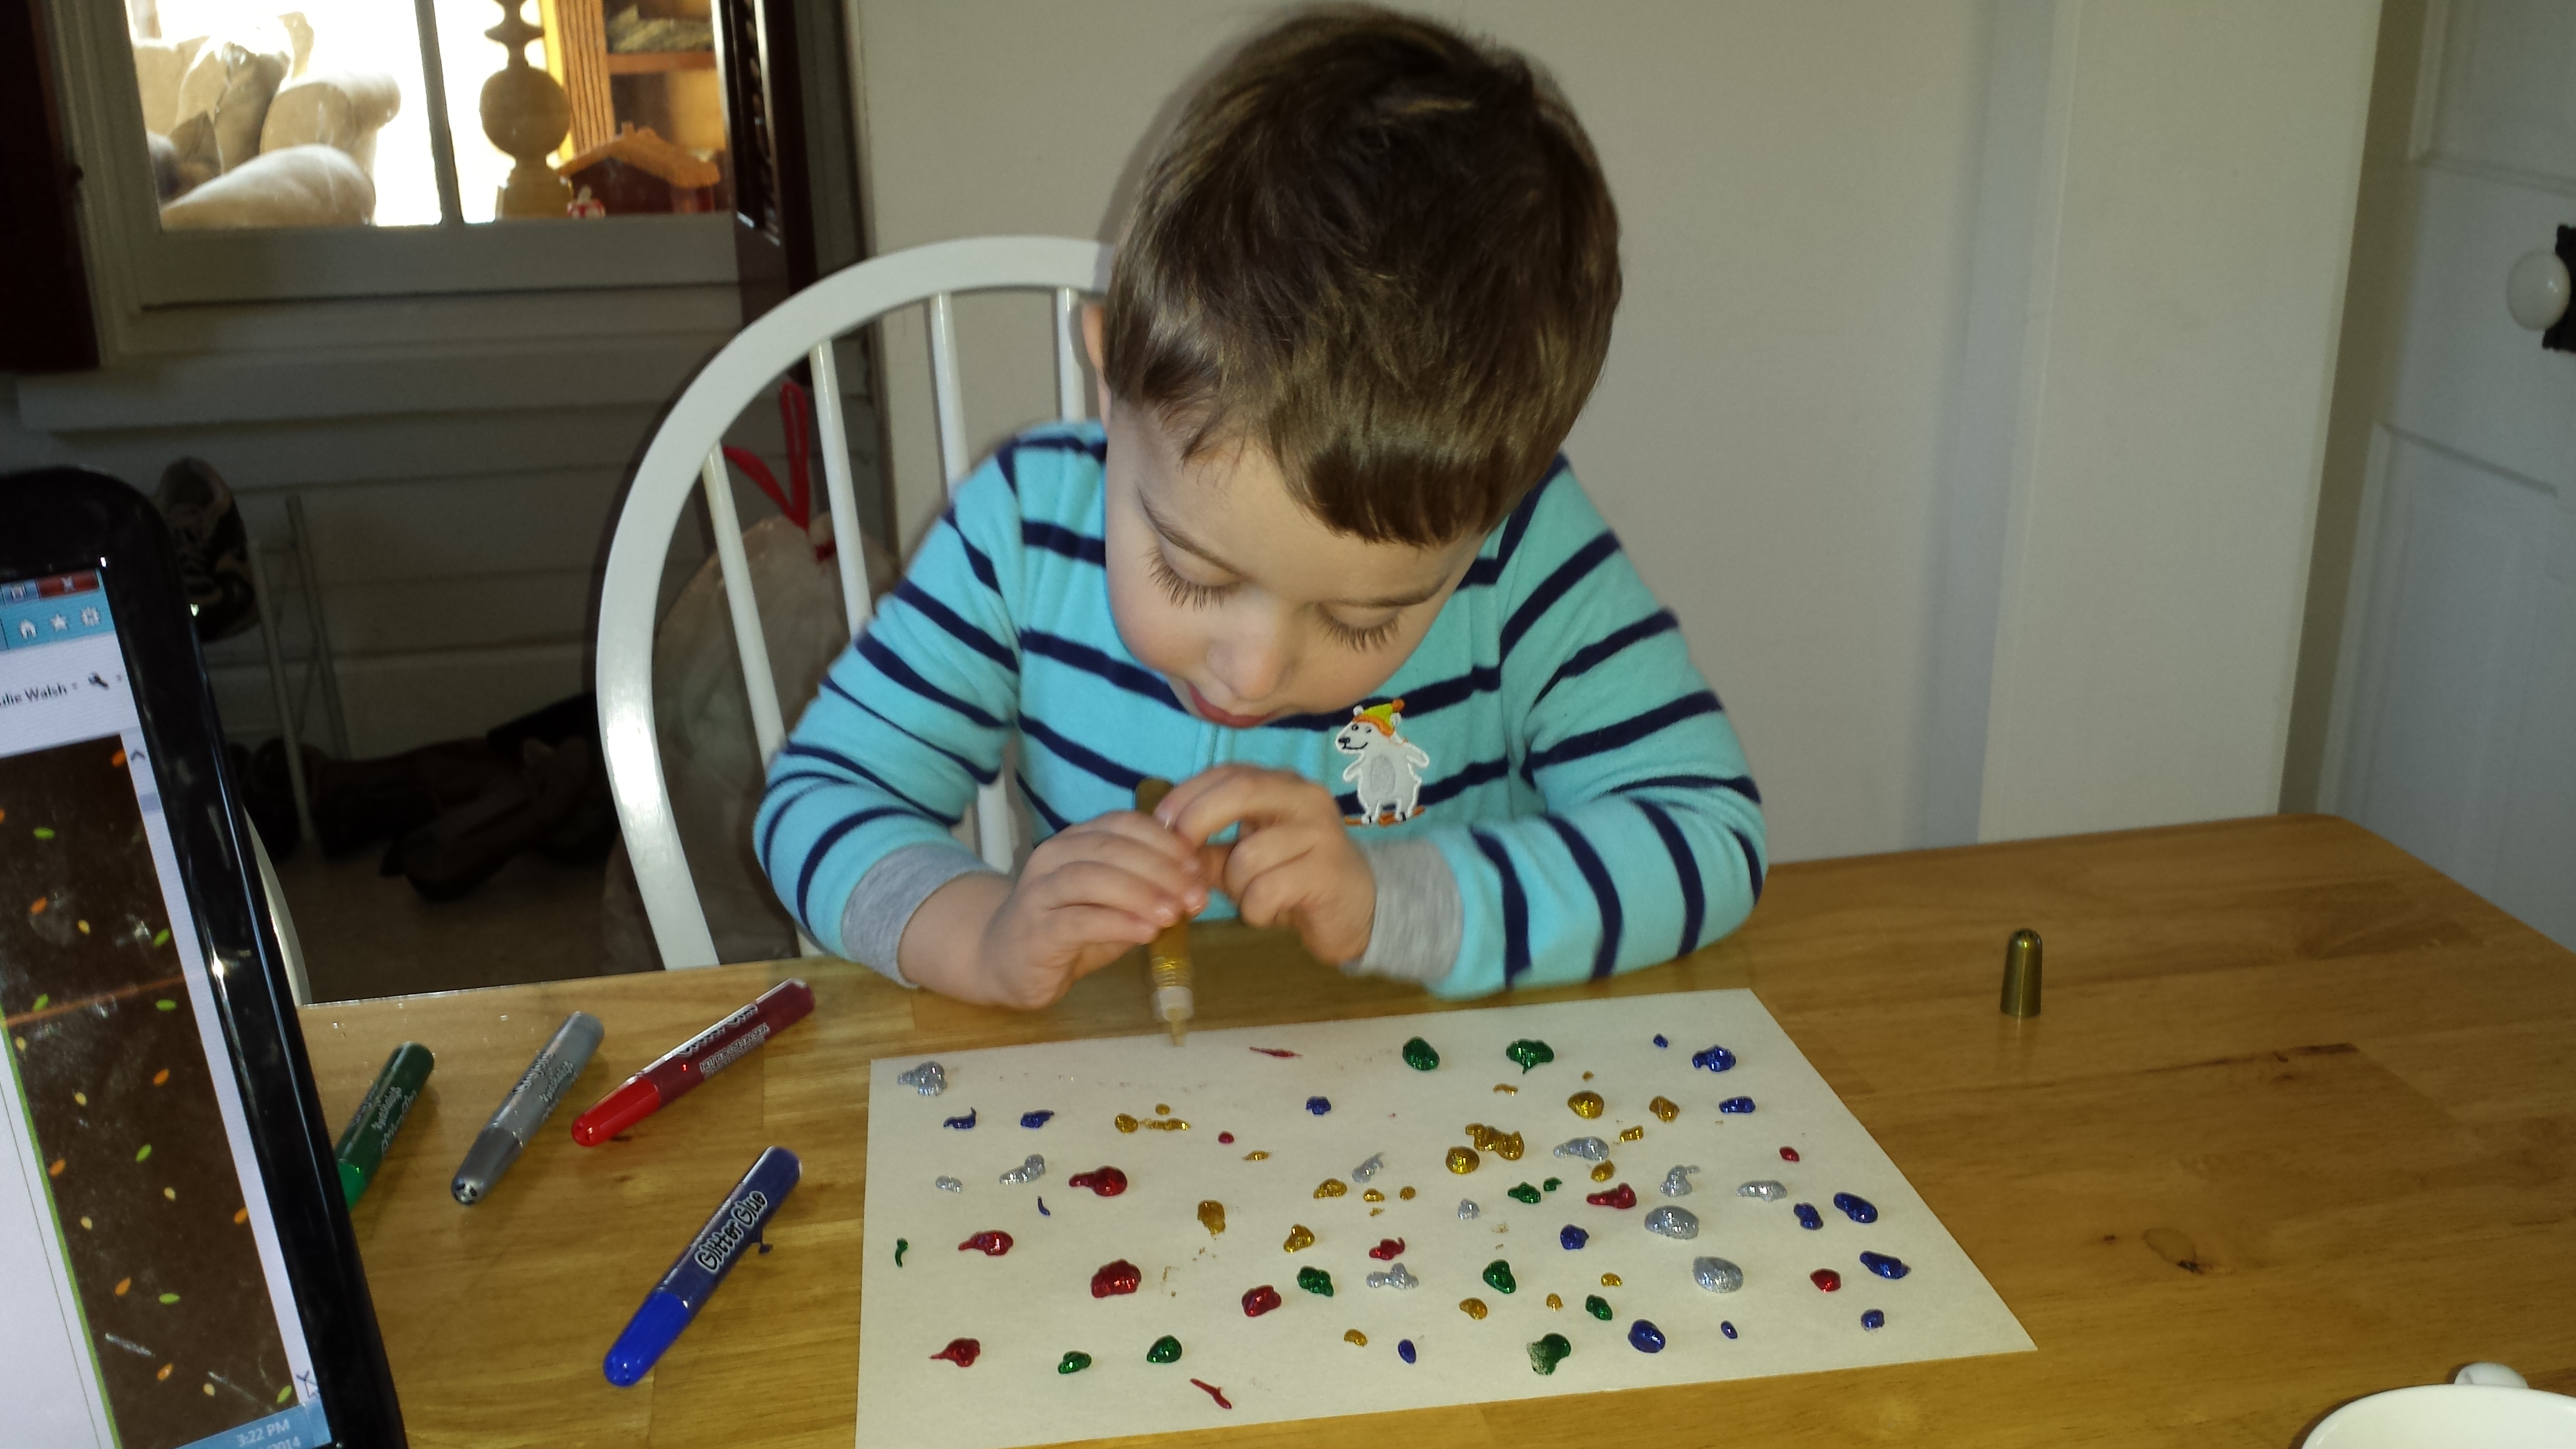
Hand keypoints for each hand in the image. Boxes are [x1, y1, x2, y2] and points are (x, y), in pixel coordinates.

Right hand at [900, 811, 1204, 1008]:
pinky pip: (1078, 920)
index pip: (1124, 823)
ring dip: (1141, 893)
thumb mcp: (1112, 902)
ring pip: (1093, 879)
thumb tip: (1198, 886)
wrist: (1004, 961)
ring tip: (1175, 913)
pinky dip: (1117, 923)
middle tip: (1196, 894)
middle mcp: (1054, 856)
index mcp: (1076, 840)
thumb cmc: (1068, 928)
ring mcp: (1040, 891)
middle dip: (1161, 869)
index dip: (1165, 840)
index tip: (1198, 864)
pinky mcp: (1035, 930)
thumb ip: (1148, 890)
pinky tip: (1147, 932)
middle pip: (1111, 848)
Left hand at [1153, 764, 1374, 963]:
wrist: (1358, 910)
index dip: (1187, 794)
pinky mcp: (1328, 871)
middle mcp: (1304, 797)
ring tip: (1252, 898)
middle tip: (1183, 860)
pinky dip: (1256, 910)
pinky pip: (1267, 889)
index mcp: (1281, 785)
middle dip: (1198, 822)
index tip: (1159, 823)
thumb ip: (1209, 849)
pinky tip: (1268, 912)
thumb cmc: (1293, 878)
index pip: (1226, 773)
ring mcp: (1320, 832)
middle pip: (1238, 791)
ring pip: (1247, 855)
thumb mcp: (1246, 858)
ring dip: (1235, 888)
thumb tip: (1163, 846)